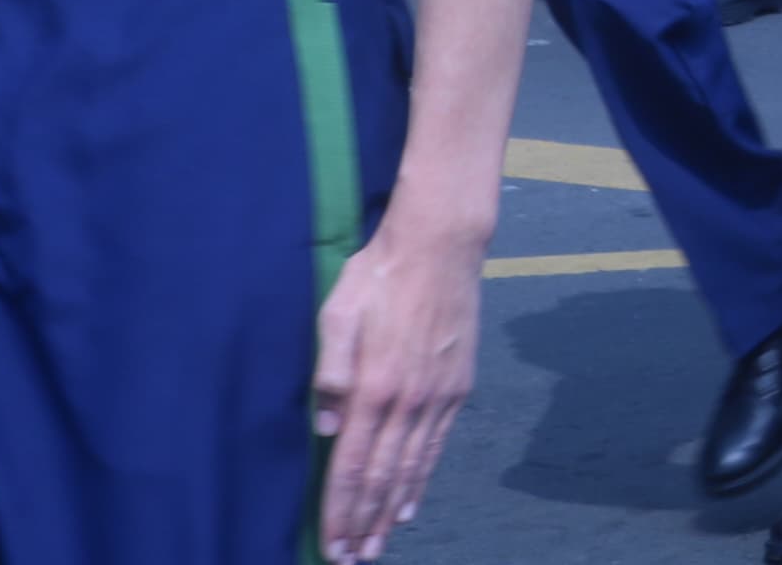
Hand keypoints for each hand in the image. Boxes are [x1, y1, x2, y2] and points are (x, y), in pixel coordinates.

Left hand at [308, 209, 485, 561]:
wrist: (441, 247)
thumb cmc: (378, 276)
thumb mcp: (336, 315)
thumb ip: (328, 373)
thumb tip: (325, 428)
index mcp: (372, 387)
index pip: (350, 465)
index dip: (338, 509)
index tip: (331, 544)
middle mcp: (407, 401)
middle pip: (382, 477)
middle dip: (364, 523)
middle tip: (353, 560)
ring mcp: (437, 396)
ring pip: (411, 467)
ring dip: (391, 510)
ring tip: (379, 543)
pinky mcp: (457, 386)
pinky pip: (435, 444)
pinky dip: (421, 478)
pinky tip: (411, 501)